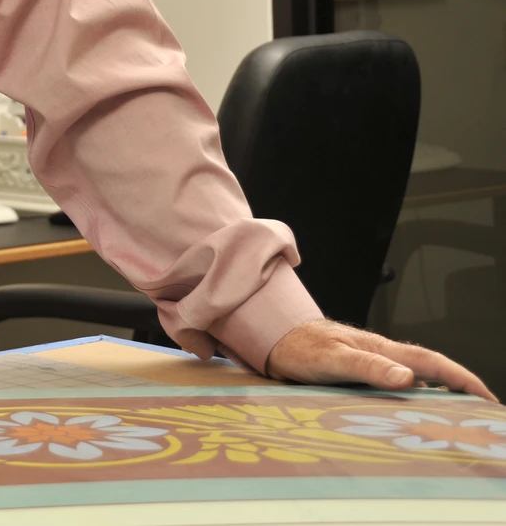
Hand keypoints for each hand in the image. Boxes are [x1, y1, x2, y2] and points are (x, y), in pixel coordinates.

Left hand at [264, 319, 496, 401]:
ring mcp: (374, 363)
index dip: (464, 380)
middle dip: (461, 390)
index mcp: (383, 349)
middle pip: (432, 372)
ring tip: (457, 420)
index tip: (488, 398)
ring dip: (439, 396)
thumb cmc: (300, 347)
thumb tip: (408, 379)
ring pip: (416, 380)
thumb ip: (368, 367)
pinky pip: (397, 386)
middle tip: (481, 415)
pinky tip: (415, 414)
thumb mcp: (333, 358)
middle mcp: (383, 355)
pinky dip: (413, 399)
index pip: (434, 363)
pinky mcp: (362, 372)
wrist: (274, 339)